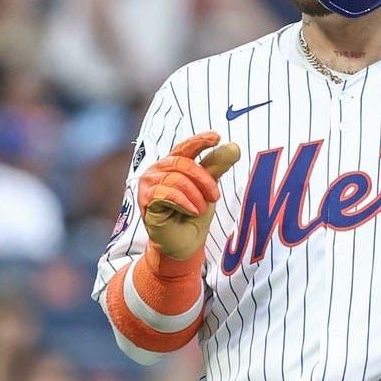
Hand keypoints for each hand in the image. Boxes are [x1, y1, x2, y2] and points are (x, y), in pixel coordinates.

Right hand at [138, 132, 240, 259]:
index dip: (200, 140)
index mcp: (172, 164)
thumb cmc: (193, 215)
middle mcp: (157, 170)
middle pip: (183, 164)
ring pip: (176, 179)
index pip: (185, 147)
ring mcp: (149, 184)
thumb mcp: (208, 188)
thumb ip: (217, 167)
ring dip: (195, 195)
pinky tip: (192, 211)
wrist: (184, 244)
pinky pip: (167, 194)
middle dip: (204, 180)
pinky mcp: (146, 201)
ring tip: (200, 209)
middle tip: (215, 196)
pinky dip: (184, 202)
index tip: (216, 137)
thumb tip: (234, 146)